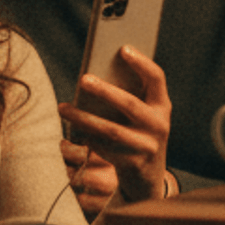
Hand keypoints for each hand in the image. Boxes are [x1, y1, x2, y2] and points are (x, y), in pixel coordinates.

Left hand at [57, 45, 171, 204]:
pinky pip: (105, 148)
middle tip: (83, 79)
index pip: (157, 78)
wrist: (147, 175)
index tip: (123, 48)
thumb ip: (128, 95)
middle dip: (105, 91)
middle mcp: (159, 124)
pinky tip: (72, 131)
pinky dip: (87, 138)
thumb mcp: (140, 114)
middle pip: (130, 104)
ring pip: (112, 130)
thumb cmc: (136, 132)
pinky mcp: (133, 163)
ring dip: (84, 118)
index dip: (142, 63)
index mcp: (161, 105)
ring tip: (63, 108)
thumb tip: (93, 75)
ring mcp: (147, 146)